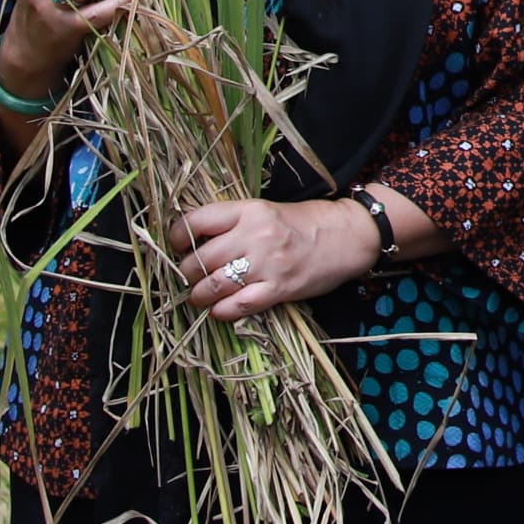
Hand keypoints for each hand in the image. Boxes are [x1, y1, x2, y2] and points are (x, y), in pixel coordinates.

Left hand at [173, 195, 396, 318]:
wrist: (346, 236)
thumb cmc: (303, 223)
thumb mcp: (265, 211)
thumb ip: (233, 223)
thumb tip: (195, 242)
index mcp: (248, 211)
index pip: (196, 222)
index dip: (177, 237)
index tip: (178, 247)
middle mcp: (254, 236)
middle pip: (199, 259)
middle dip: (187, 273)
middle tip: (191, 277)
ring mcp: (267, 264)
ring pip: (213, 285)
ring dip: (198, 295)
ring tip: (199, 296)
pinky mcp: (279, 289)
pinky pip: (238, 306)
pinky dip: (221, 311)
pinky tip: (219, 310)